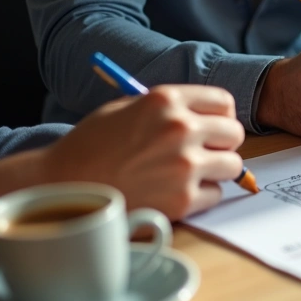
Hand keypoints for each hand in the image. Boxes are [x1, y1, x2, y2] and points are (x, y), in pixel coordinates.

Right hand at [42, 86, 244, 220]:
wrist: (65, 185)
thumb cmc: (92, 146)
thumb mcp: (126, 108)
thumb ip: (167, 108)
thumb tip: (207, 115)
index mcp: (166, 100)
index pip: (224, 103)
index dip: (220, 116)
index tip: (212, 127)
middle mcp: (180, 129)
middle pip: (234, 133)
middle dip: (222, 143)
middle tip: (203, 153)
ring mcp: (184, 165)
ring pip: (233, 165)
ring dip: (216, 171)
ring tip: (188, 174)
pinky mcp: (184, 199)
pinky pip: (216, 194)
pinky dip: (202, 196)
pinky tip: (176, 193)